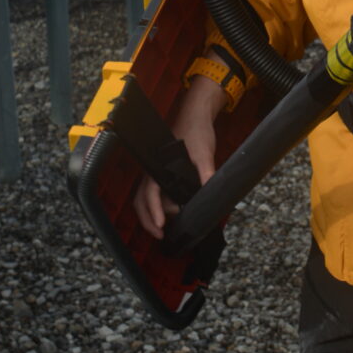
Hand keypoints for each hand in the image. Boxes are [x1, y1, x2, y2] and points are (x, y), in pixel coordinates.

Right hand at [133, 75, 223, 237]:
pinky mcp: (163, 173)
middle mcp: (154, 170)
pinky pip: (155, 194)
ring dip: (151, 215)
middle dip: (148, 220)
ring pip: (145, 199)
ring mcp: (156, 172)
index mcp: (160, 166)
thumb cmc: (196, 132)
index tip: (160, 226)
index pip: (150, 193)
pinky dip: (158, 207)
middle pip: (142, 200)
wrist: (195, 116)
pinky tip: (171, 215)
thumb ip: (206, 172)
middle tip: (161, 235)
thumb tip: (210, 191)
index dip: (153, 211)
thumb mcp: (204, 152)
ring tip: (164, 230)